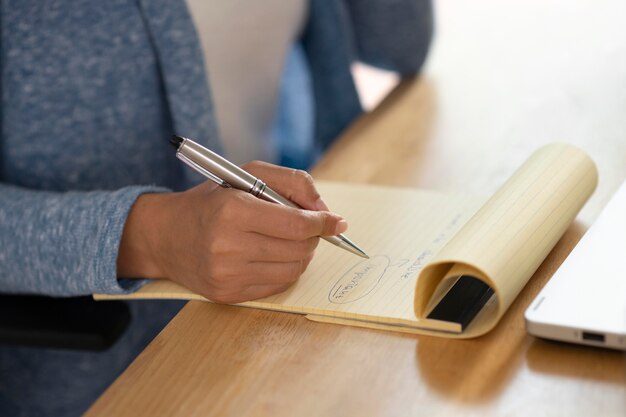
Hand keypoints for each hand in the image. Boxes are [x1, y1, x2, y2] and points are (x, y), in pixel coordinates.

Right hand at [117, 161, 346, 302]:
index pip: (296, 225)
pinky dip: (285, 271)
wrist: (165, 236)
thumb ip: (293, 182)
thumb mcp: (248, 175)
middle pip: (299, 249)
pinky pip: (277, 287)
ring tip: (287, 241)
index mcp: (233, 211)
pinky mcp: (228, 295)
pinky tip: (271, 257)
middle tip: (306, 228)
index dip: (322, 223)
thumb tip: (327, 212)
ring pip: (293, 270)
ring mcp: (227, 275)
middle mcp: (228, 246)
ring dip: (301, 255)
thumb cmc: (212, 201)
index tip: (335, 221)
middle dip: (312, 238)